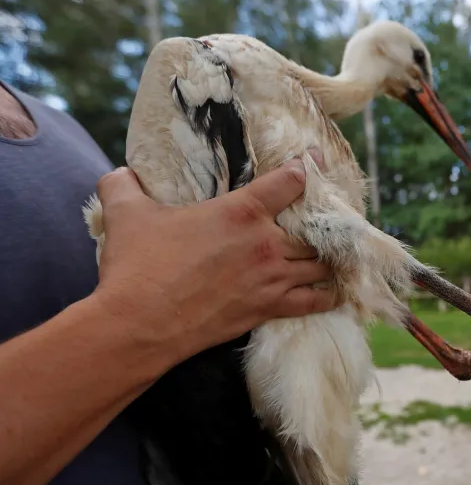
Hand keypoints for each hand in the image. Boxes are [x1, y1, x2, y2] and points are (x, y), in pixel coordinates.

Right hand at [91, 155, 336, 362]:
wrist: (140, 324)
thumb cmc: (138, 266)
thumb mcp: (126, 214)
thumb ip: (123, 186)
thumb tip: (118, 175)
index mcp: (241, 211)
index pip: (289, 182)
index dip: (307, 168)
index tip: (316, 161)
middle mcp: (266, 243)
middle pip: (314, 228)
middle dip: (323, 221)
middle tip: (328, 217)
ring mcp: (272, 278)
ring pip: (320, 264)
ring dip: (329, 257)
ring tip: (336, 252)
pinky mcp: (269, 308)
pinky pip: (314, 302)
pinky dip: (329, 296)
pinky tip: (337, 292)